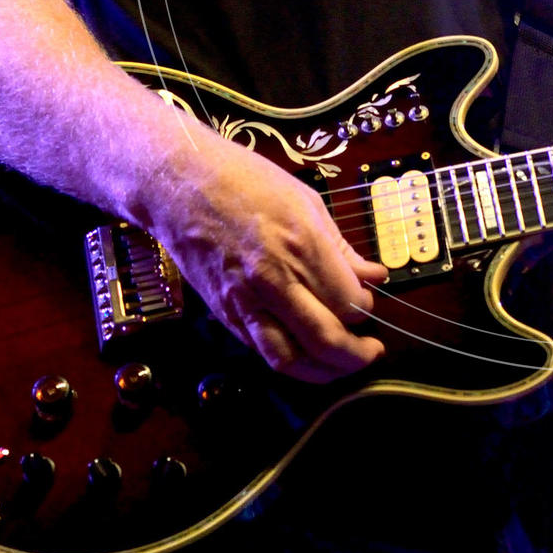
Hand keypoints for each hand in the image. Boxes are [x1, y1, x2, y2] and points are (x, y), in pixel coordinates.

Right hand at [146, 130, 388, 383]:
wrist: (179, 184)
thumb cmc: (245, 180)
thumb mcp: (306, 202)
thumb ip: (341, 248)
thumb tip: (373, 276)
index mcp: (301, 245)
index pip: (348, 303)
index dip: (365, 310)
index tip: (367, 302)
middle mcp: (274, 280)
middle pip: (324, 339)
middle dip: (355, 355)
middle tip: (371, 352)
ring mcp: (244, 300)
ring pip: (289, 359)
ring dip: (322, 372)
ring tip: (342, 365)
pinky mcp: (223, 313)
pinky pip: (260, 350)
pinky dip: (288, 360)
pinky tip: (304, 354)